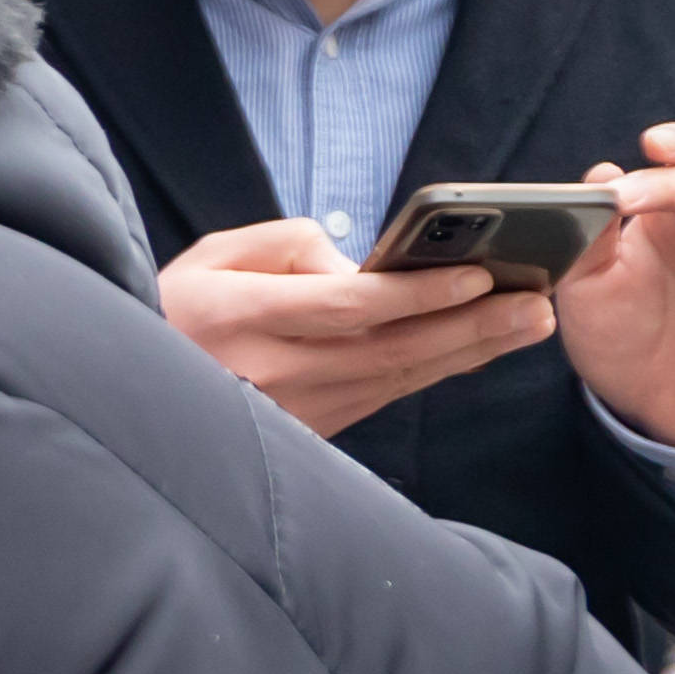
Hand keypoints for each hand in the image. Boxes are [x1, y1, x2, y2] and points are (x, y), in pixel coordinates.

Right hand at [155, 214, 551, 436]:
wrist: (138, 397)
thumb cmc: (178, 309)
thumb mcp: (212, 256)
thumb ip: (286, 245)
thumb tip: (355, 265)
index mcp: (246, 316)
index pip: (350, 306)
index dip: (419, 292)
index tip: (479, 272)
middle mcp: (278, 370)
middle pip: (393, 348)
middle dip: (473, 325)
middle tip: (536, 304)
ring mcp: (299, 408)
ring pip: (400, 378)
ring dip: (471, 351)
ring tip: (530, 323)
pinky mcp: (314, 429)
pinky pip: (387, 396)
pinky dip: (439, 371)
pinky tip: (481, 349)